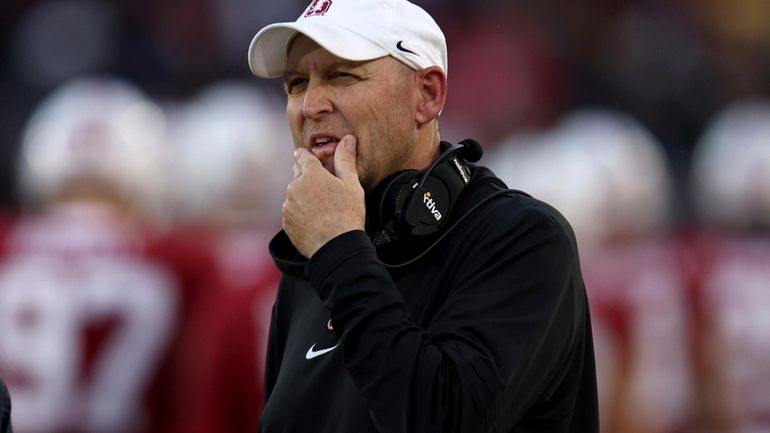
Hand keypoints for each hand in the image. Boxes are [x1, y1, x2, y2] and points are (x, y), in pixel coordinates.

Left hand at [283, 135, 364, 257]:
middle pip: (297, 174)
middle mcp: (294, 187)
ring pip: (294, 194)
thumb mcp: (351, 185)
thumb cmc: (347, 214)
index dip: (307, 156)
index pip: (303, 156)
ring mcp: (288, 206)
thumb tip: (347, 139)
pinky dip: (300, 213)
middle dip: (307, 176)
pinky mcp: (286, 222)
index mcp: (310, 174)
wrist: (335, 247)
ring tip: (320, 207)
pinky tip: (314, 220)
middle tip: (322, 185)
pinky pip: (292, 212)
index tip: (310, 158)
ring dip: (303, 196)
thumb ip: (346, 160)